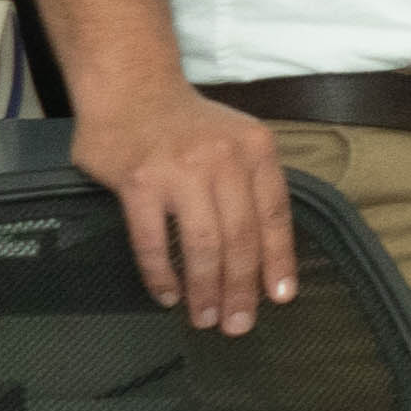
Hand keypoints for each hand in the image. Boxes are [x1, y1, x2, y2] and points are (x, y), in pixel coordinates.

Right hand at [72, 71, 294, 332]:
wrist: (130, 87)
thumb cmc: (188, 123)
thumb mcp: (238, 140)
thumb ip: (253, 186)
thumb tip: (266, 251)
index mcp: (256, 150)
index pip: (275, 216)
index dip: (279, 261)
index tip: (281, 297)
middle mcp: (223, 160)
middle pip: (240, 237)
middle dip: (241, 287)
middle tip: (238, 324)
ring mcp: (179, 171)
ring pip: (201, 244)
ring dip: (205, 288)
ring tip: (206, 317)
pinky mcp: (137, 183)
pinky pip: (152, 240)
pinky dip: (161, 273)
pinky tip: (168, 295)